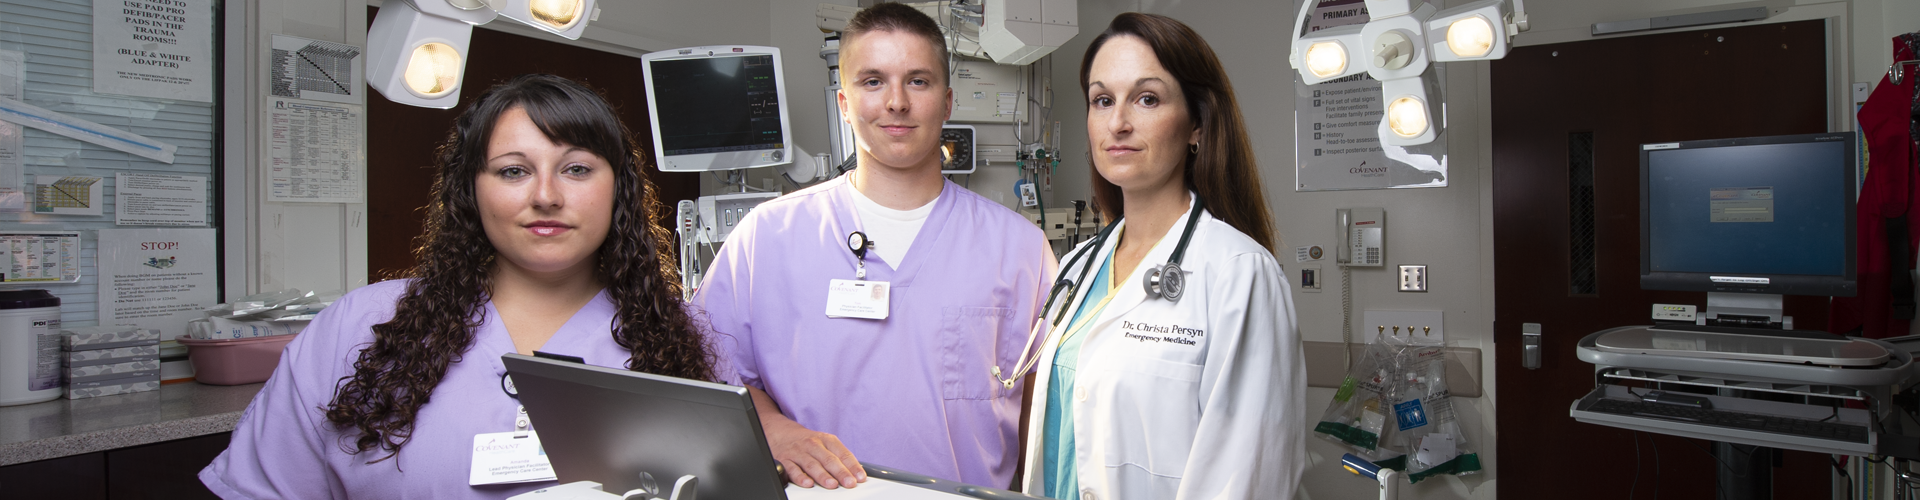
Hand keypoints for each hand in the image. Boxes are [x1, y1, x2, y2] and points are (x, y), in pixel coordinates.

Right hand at [748, 386, 865, 488]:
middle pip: (828, 459)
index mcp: (825, 440)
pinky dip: (800, 477)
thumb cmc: (806, 442)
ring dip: (823, 475)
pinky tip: (808, 483)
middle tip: (849, 483)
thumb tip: (854, 472)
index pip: (842, 453)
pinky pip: (793, 469)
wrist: (779, 432)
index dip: (852, 466)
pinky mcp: (785, 460)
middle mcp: (812, 445)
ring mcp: (798, 452)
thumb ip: (838, 457)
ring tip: (832, 484)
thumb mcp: (824, 443)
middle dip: (840, 472)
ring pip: (812, 464)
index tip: (860, 477)